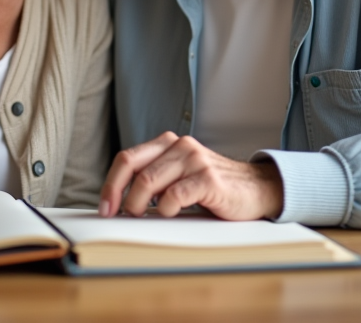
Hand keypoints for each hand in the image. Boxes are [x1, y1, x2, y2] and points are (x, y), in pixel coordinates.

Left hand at [98, 132, 282, 220]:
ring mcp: (195, 160)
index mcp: (168, 143)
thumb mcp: (179, 175)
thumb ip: (155, 178)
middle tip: (116, 214)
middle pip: (134, 168)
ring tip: (141, 217)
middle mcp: (180, 146)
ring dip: (139, 204)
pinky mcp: (208, 178)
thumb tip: (119, 201)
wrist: (256, 188)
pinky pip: (175, 194)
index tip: (104, 206)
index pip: (127, 158)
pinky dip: (166, 209)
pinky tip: (171, 213)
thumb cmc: (213, 186)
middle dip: (118, 194)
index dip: (110, 183)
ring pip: (150, 181)